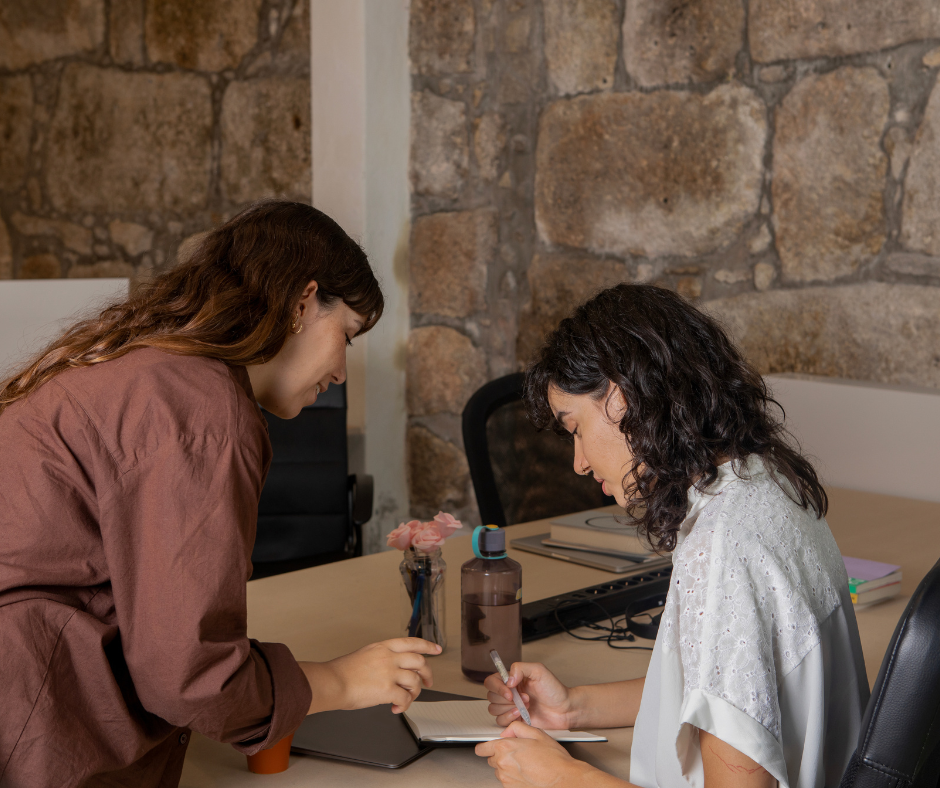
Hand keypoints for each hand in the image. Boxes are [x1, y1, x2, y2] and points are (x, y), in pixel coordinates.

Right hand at [305, 637, 440, 714]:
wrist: (332, 683)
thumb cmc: (341, 672)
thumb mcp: (364, 655)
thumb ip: (381, 658)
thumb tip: (392, 669)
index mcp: (383, 647)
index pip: (412, 642)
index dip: (427, 646)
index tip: (436, 649)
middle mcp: (388, 657)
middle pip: (419, 661)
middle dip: (427, 673)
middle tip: (428, 682)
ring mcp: (389, 672)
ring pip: (415, 681)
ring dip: (415, 692)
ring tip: (406, 698)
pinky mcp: (387, 689)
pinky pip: (405, 698)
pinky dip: (404, 705)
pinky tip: (396, 708)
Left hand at [475, 721, 595, 787]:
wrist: (563, 780)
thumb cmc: (553, 759)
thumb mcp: (536, 733)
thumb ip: (517, 728)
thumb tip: (507, 731)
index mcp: (505, 748)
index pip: (482, 748)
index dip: (485, 746)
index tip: (487, 746)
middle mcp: (503, 764)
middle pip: (491, 759)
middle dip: (501, 754)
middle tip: (517, 752)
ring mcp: (506, 779)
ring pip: (500, 770)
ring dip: (508, 766)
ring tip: (526, 763)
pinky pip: (507, 780)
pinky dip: (514, 776)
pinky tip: (527, 772)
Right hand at [484, 661, 575, 728]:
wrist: (564, 710)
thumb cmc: (554, 690)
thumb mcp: (539, 671)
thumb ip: (520, 668)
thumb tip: (507, 680)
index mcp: (512, 679)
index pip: (492, 681)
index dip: (497, 687)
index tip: (510, 691)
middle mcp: (509, 692)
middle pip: (491, 696)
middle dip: (507, 699)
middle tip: (524, 698)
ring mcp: (511, 707)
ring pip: (494, 709)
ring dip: (509, 708)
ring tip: (526, 705)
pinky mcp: (514, 720)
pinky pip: (500, 721)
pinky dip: (510, 718)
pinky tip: (522, 714)